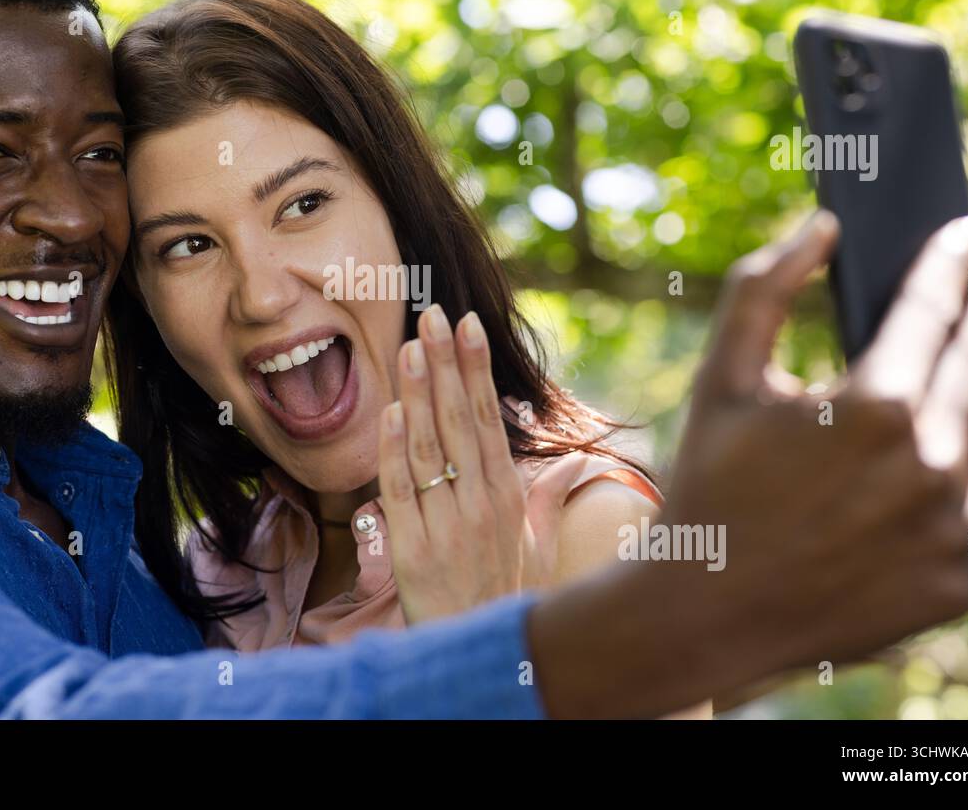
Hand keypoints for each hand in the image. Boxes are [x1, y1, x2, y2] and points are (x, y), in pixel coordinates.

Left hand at [377, 304, 546, 624]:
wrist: (479, 653)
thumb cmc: (507, 598)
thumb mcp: (537, 548)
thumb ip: (552, 499)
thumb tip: (576, 462)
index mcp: (508, 496)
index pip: (488, 419)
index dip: (476, 370)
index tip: (466, 326)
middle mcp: (479, 505)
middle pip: (459, 421)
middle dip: (445, 364)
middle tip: (432, 314)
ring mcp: (445, 525)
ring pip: (428, 446)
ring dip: (418, 391)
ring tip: (409, 345)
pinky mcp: (410, 549)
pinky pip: (399, 491)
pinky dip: (393, 450)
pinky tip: (391, 411)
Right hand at [667, 211, 967, 675]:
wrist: (707, 613)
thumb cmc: (708, 486)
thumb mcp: (720, 379)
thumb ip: (762, 288)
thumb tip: (820, 225)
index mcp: (873, 405)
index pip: (934, 308)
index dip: (953, 262)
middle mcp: (933, 464)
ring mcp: (956, 528)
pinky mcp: (962, 582)